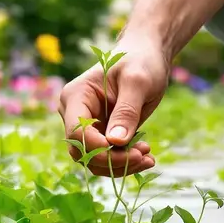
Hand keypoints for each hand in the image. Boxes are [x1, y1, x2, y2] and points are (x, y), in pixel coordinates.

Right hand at [58, 39, 170, 176]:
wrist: (147, 57)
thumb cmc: (141, 62)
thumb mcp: (137, 82)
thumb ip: (126, 111)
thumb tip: (115, 142)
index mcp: (75, 96)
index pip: (76, 132)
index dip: (98, 148)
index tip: (130, 152)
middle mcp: (75, 114)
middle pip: (83, 151)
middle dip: (113, 160)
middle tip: (144, 156)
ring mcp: (87, 126)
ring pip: (94, 160)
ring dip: (121, 165)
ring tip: (148, 157)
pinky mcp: (101, 134)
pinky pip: (108, 157)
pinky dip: (125, 162)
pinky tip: (147, 157)